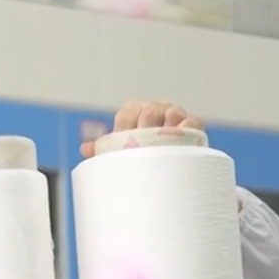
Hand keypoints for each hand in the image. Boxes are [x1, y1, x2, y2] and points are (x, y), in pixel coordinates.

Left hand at [80, 99, 204, 157]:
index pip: (128, 112)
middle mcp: (154, 108)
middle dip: (146, 128)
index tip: (126, 142)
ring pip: (171, 112)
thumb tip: (85, 149)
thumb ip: (103, 150)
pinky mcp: (193, 125)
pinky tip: (180, 141)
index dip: (126, 126)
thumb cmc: (137, 159)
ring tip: (161, 145)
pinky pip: (192, 121)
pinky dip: (186, 129)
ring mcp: (174, 114)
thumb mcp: (120, 154)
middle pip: (150, 110)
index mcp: (134, 111)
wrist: (166, 170)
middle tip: (144, 148)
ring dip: (166, 128)